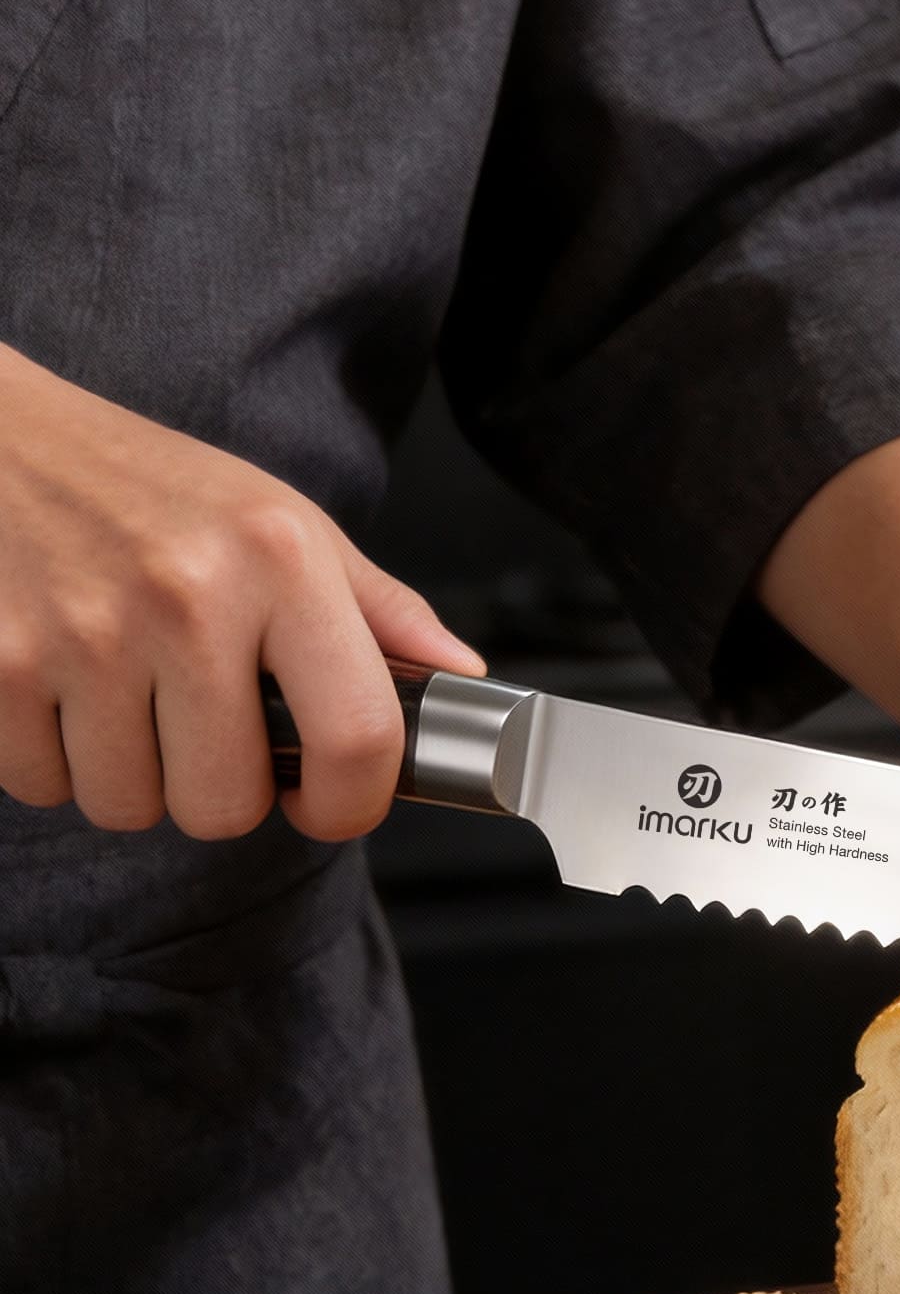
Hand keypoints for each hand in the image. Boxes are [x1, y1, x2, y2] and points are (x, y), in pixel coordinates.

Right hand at [0, 344, 481, 840]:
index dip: (351, 804)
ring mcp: (83, 632)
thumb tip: (461, 675)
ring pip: (130, 806)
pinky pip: (43, 785)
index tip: (326, 803)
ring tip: (129, 700)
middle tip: (206, 733)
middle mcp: (187, 597)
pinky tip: (65, 691)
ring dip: (134, 778)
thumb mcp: (284, 523)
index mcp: (282, 561)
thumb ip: (380, 610)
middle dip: (222, 792)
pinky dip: (54, 760)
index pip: (359, 737)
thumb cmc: (148, 487)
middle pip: (227, 805)